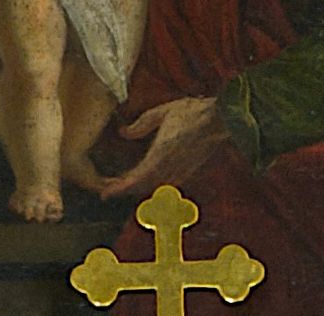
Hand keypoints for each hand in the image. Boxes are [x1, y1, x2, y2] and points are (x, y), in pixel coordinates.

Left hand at [100, 96, 225, 196]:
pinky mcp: (185, 174)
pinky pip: (162, 185)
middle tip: (107, 189)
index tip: (105, 194)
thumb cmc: (191, 113)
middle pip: (140, 189)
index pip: (135, 180)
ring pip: (150, 188)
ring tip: (120, 185)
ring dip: (136, 188)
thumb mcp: (161, 112)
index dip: (118, 189)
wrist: (218, 121)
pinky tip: (141, 180)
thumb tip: (123, 133)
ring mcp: (178, 174)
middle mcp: (168, 170)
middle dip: (123, 190)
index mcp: (160, 155)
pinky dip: (149, 185)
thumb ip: (140, 125)